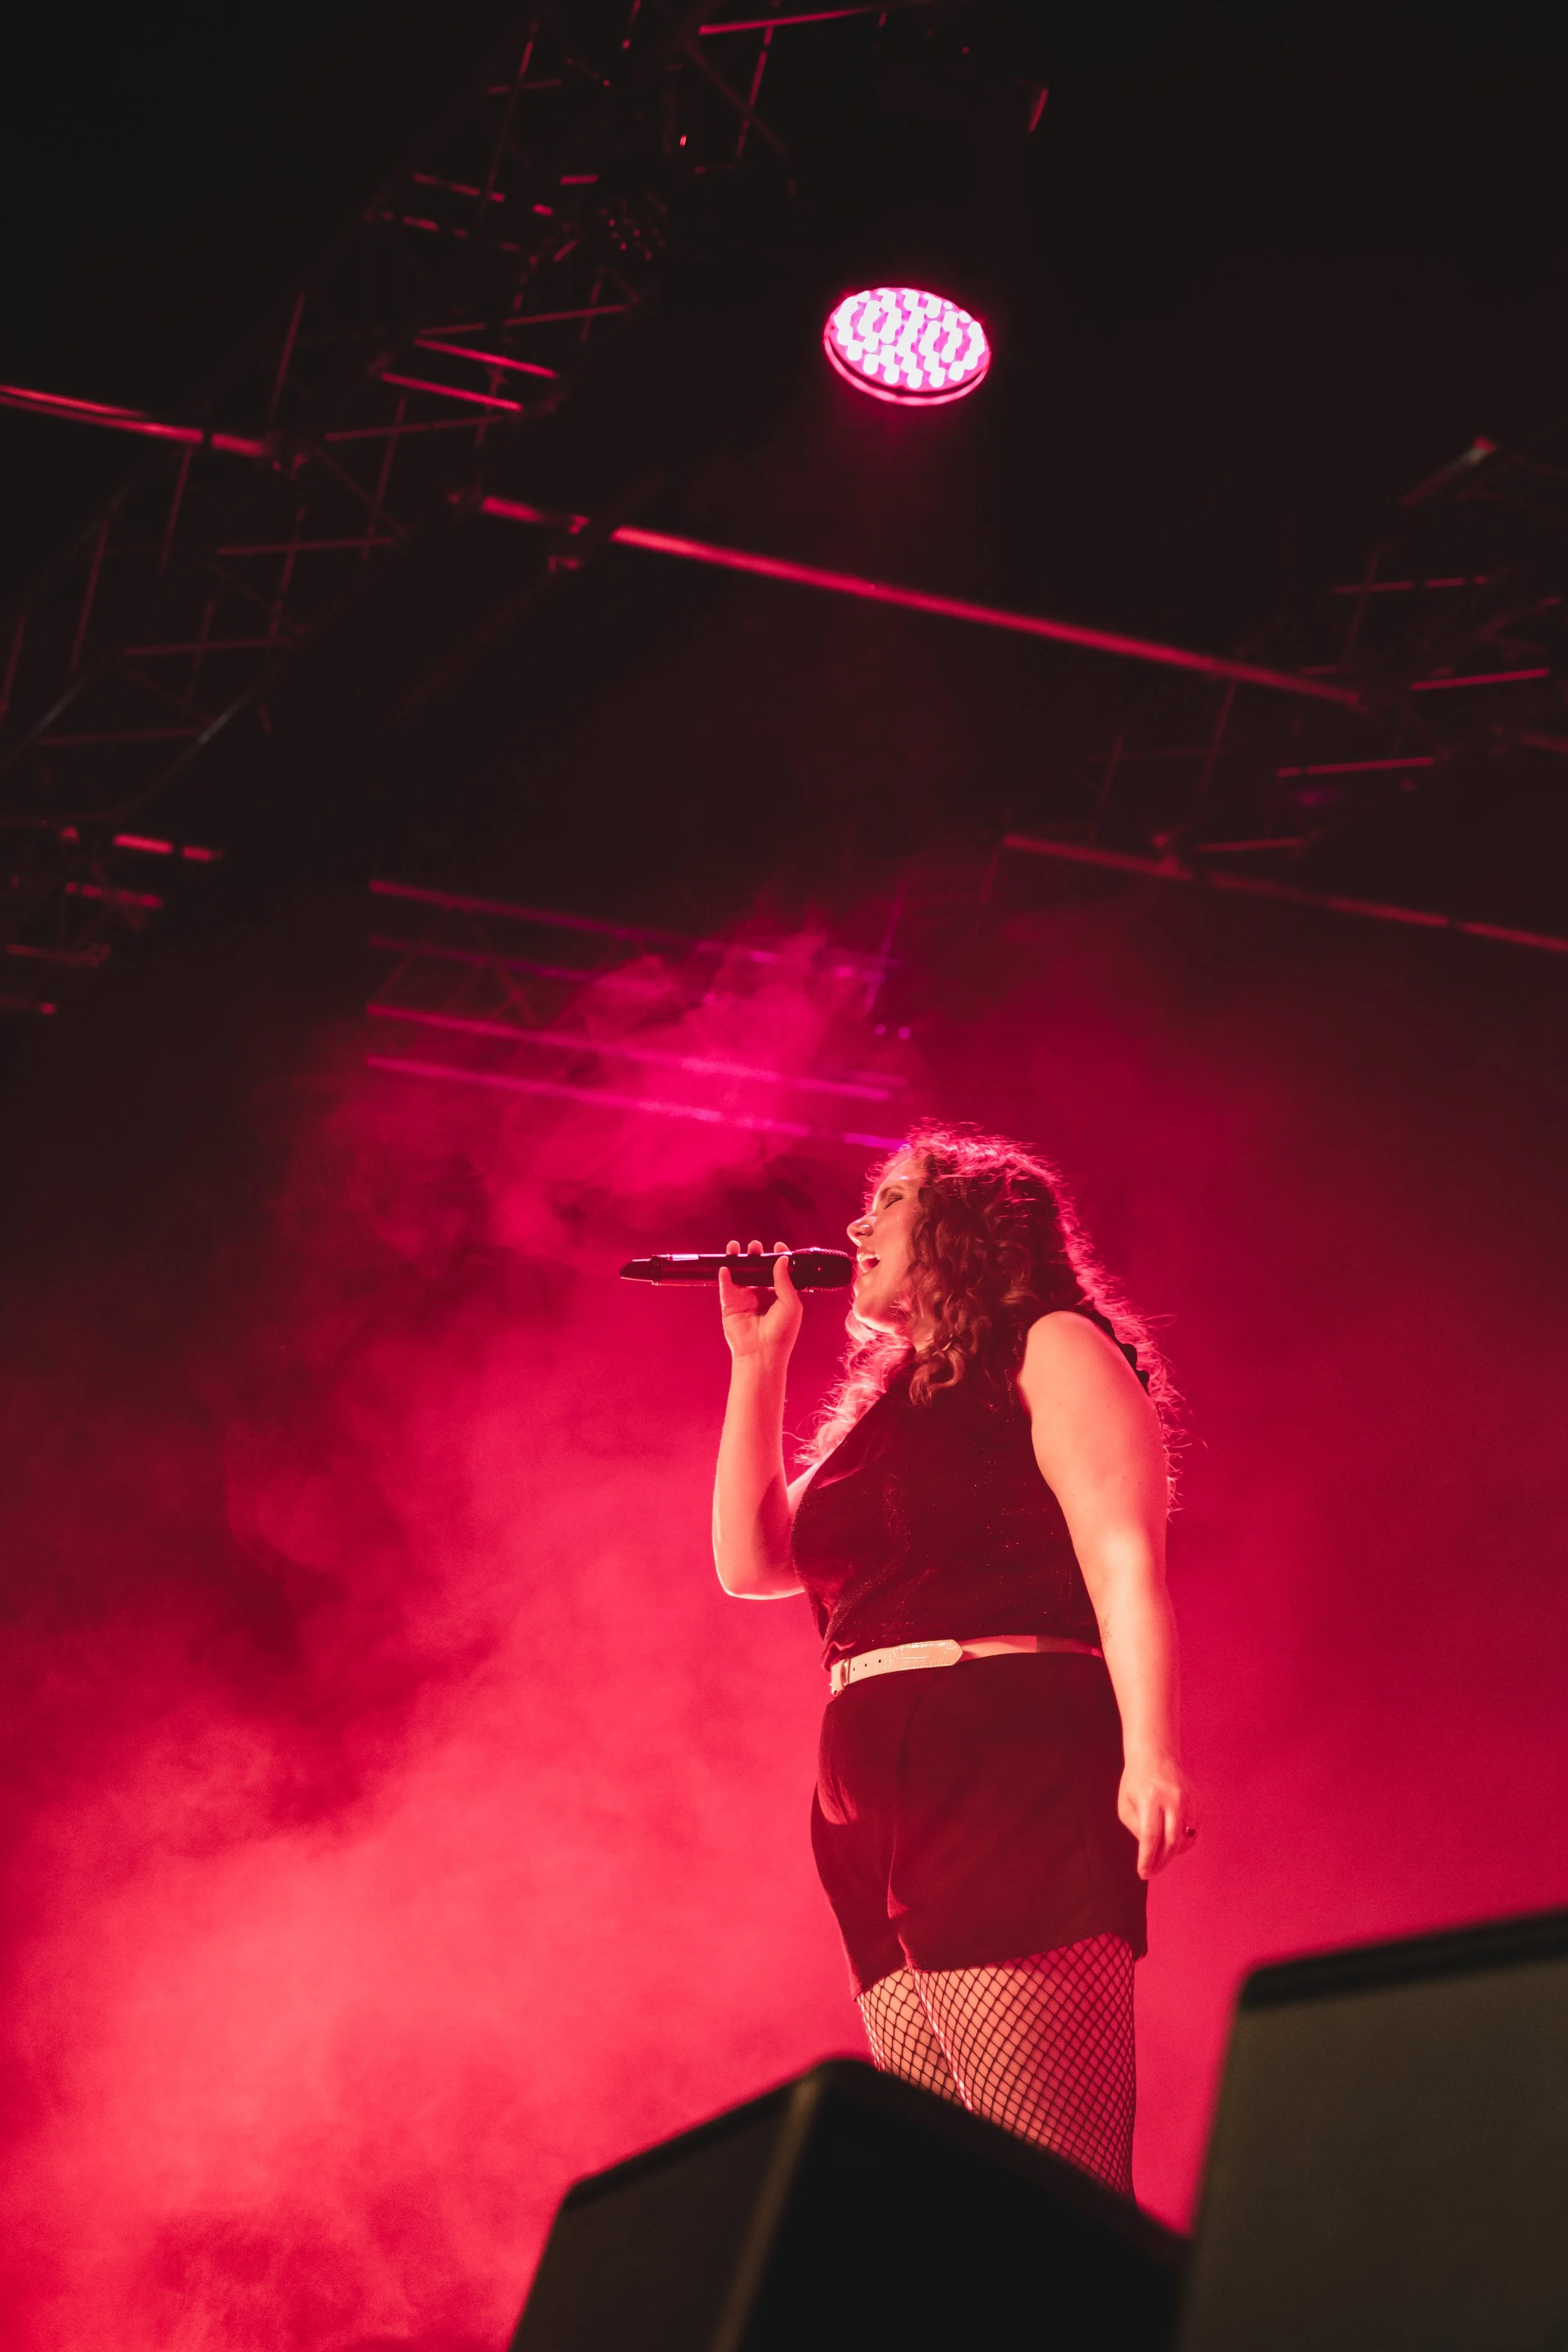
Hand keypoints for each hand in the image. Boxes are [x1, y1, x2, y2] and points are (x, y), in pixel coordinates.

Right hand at [718, 1239, 801, 1368]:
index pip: (777, 1270)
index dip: (777, 1257)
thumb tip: (781, 1258)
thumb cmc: (781, 1332)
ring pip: (739, 1273)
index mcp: (778, 1294)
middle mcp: (761, 1293)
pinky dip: (724, 1275)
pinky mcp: (729, 1304)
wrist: (761, 1353)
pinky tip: (726, 1267)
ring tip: (735, 1246)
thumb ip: (785, 1281)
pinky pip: (726, 1286)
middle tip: (755, 1246)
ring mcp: (744, 1298)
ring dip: (737, 1258)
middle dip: (755, 1254)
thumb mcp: (790, 1305)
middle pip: (756, 1268)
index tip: (777, 1246)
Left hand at [1118, 1760, 1197, 1878]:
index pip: (1150, 1836)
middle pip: (1171, 1841)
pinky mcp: (1198, 1803)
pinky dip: (1183, 1841)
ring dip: (1173, 1853)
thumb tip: (1150, 1851)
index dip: (1147, 1858)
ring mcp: (1189, 1801)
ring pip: (1185, 1840)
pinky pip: (1193, 1832)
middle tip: (1152, 1871)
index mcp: (1150, 1799)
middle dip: (1162, 1861)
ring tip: (1160, 1856)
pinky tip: (1172, 1840)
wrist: (1156, 1756)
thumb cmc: (1136, 1783)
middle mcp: (1173, 1800)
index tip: (1143, 1873)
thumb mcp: (1126, 1804)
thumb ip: (1136, 1829)